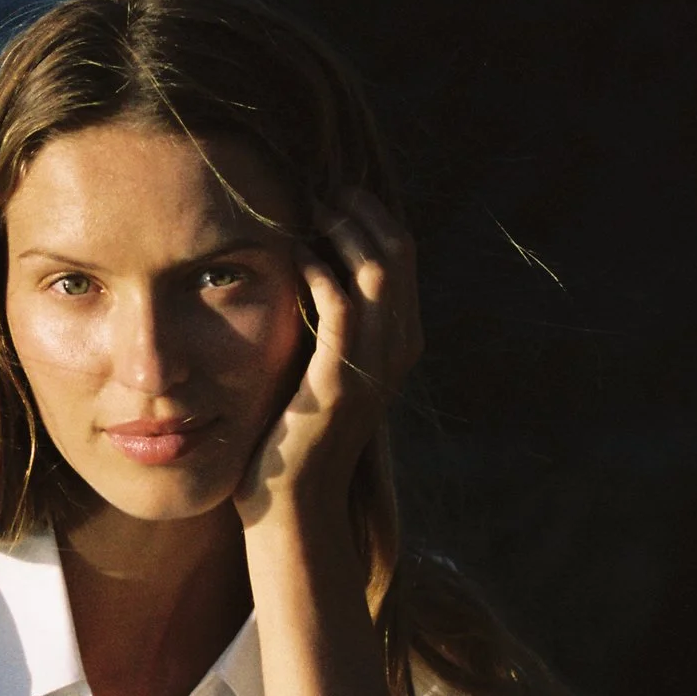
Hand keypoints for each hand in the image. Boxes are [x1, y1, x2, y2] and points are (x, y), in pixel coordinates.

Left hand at [235, 188, 421, 532]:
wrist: (293, 504)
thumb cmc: (295, 433)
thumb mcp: (322, 365)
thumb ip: (329, 321)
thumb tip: (312, 262)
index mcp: (400, 342)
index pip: (404, 256)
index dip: (373, 215)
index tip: (334, 193)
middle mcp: (398, 350)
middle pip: (400, 252)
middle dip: (362, 211)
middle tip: (322, 192)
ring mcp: (374, 368)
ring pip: (379, 271)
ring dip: (344, 230)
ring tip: (310, 211)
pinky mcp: (339, 383)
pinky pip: (341, 308)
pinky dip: (321, 271)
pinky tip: (296, 254)